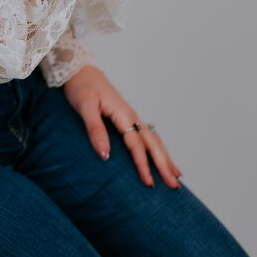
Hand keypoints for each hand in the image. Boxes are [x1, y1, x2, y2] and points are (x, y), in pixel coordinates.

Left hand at [62, 65, 181, 188]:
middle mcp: (131, 116)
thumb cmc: (81, 87)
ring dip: (165, 158)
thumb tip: (105, 156)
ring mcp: (131, 117)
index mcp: (123, 114)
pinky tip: (161, 157)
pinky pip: (147, 137)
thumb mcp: (85, 107)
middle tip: (174, 186)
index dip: (143, 164)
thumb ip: (95, 130)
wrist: (80, 70)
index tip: (149, 183)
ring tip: (176, 176)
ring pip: (154, 140)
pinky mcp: (127, 119)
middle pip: (152, 143)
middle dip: (164, 165)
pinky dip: (157, 149)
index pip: (136, 144)